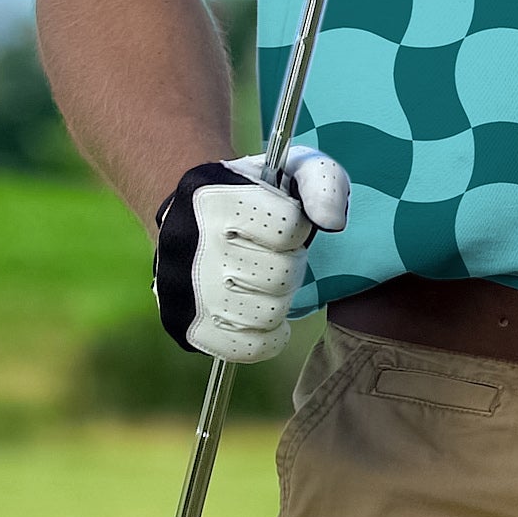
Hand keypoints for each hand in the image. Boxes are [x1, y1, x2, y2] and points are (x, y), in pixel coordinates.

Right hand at [152, 146, 349, 361]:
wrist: (190, 213)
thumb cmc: (256, 191)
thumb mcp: (294, 168)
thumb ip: (325, 183)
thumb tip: (333, 223)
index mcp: (218, 199)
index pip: (288, 229)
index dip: (298, 227)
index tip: (286, 222)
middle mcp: (193, 247)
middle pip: (280, 275)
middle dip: (291, 263)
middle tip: (276, 254)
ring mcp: (184, 292)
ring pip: (267, 314)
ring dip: (279, 298)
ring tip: (266, 280)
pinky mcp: (185, 327)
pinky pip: (247, 348)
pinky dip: (267, 337)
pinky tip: (264, 312)